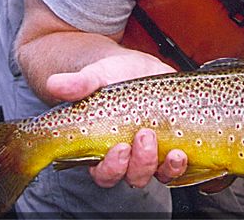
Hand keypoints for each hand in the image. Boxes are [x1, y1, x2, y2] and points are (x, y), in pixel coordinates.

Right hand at [46, 52, 187, 188]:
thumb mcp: (95, 75)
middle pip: (134, 176)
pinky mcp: (175, 142)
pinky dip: (186, 162)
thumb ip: (78, 83)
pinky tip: (188, 151)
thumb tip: (55, 84)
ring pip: (160, 173)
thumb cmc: (112, 76)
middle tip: (145, 136)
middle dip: (141, 163)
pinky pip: (181, 163)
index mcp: (103, 149)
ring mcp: (154, 151)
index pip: (103, 172)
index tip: (118, 148)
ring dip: (168, 167)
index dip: (111, 167)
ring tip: (175, 151)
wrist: (137, 67)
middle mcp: (129, 156)